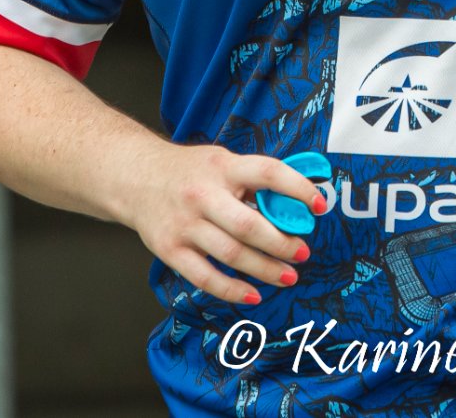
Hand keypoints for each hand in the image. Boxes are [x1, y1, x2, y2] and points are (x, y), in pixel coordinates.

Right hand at [120, 143, 321, 303]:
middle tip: (303, 253)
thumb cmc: (190, 171)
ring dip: (265, 269)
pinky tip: (254, 294)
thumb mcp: (221, 161)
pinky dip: (232, 290)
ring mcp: (184, 225)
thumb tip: (297, 204)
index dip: (297, 188)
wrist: (134, 176)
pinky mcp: (169, 249)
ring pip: (231, 254)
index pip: (268, 173)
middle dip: (282, 244)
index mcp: (223, 167)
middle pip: (249, 225)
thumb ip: (252, 179)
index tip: (320, 206)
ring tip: (288, 276)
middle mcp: (203, 195)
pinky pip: (205, 277)